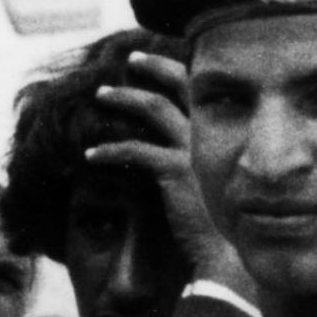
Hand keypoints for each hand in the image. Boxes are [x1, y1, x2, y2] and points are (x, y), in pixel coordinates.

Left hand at [84, 49, 251, 296]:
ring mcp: (193, 151)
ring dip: (124, 97)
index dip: (175, 69)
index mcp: (220, 136)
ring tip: (101, 96)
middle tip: (132, 60)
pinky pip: (134, 150)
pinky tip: (91, 155)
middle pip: (181, 83)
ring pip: (154, 107)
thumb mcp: (209, 184)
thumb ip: (194, 162)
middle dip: (154, 66)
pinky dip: (109, 150)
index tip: (152, 62)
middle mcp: (210, 137)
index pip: (199, 90)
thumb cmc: (218, 228)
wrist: (224, 256)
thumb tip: (176, 154)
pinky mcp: (174, 171)